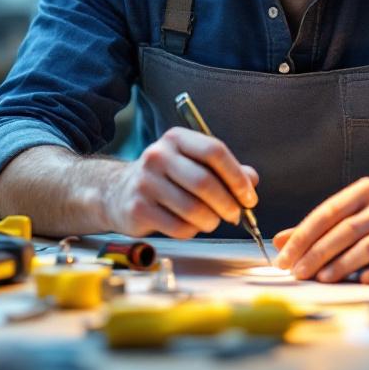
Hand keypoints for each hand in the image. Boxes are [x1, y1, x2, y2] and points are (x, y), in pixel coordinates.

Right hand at [105, 127, 258, 238]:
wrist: (118, 192)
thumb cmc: (166, 178)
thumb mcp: (193, 164)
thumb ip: (224, 170)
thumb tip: (251, 180)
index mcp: (176, 139)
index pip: (214, 151)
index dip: (237, 177)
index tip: (249, 196)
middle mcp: (158, 156)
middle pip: (205, 182)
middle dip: (228, 204)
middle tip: (235, 215)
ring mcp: (145, 182)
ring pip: (194, 209)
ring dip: (211, 221)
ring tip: (211, 221)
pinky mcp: (138, 208)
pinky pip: (178, 227)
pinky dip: (192, 231)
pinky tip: (190, 225)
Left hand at [271, 177, 368, 282]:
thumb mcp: (357, 210)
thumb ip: (320, 226)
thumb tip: (280, 241)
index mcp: (367, 190)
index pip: (328, 212)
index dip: (303, 235)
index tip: (285, 256)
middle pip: (346, 230)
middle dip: (318, 253)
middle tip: (298, 272)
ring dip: (343, 264)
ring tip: (322, 278)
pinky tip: (362, 281)